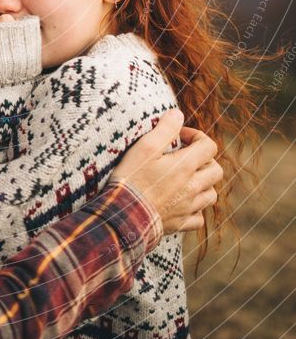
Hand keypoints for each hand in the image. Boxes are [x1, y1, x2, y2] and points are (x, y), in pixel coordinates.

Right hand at [109, 109, 222, 232]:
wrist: (123, 217)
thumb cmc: (132, 179)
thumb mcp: (144, 147)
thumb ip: (165, 128)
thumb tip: (178, 114)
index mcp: (186, 166)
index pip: (209, 146)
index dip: (196, 136)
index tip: (179, 138)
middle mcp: (193, 187)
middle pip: (216, 170)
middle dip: (204, 160)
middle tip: (185, 157)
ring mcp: (189, 208)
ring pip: (211, 194)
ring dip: (203, 183)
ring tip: (185, 179)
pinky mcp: (181, 224)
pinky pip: (199, 218)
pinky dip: (195, 209)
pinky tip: (182, 203)